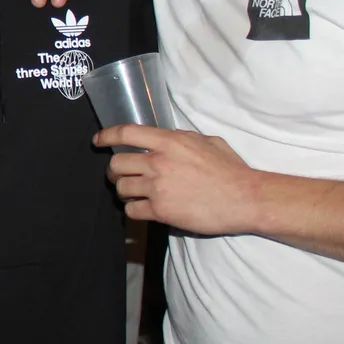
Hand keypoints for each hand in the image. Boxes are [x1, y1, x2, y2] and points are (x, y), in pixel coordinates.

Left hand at [98, 125, 260, 235]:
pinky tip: (141, 209)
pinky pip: (132, 210)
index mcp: (169, 142)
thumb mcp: (207, 142)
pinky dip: (133, 210)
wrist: (245, 199)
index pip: (126, 133)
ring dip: (123, 191)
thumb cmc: (231, 170)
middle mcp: (158, 162)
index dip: (106, 136)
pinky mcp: (161, 210)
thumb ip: (182, 138)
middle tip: (120, 175)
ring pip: (121, 188)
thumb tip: (166, 137)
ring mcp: (158, 187)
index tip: (98, 141)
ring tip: (132, 193)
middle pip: (116, 164)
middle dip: (114, 171)